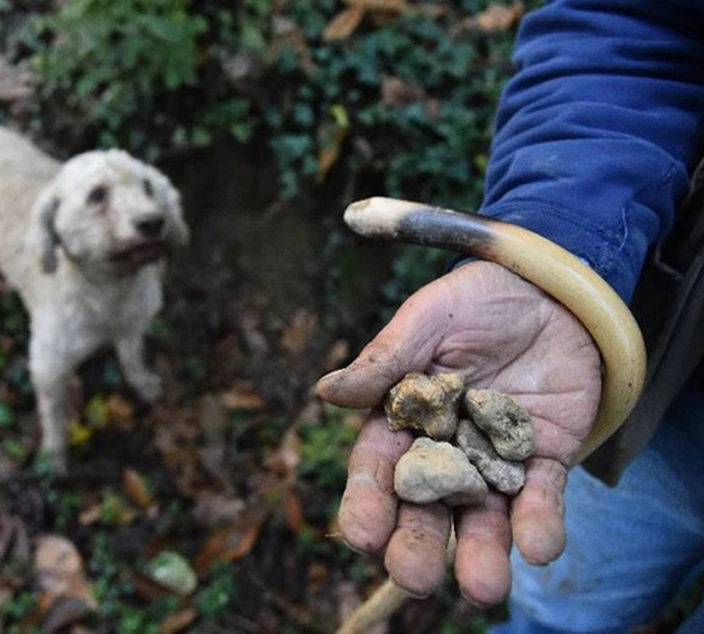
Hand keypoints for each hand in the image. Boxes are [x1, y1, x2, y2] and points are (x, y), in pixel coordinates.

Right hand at [316, 260, 601, 604]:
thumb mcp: (428, 318)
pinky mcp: (545, 459)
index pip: (378, 468)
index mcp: (402, 418)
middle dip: (416, 544)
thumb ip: (386, 359)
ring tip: (482, 586)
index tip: (361, 535)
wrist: (550, 289)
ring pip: (482, 518)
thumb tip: (327, 391)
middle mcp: (443, 450)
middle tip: (412, 576)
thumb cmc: (475, 299)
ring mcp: (493, 460)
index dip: (368, 502)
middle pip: (425, 508)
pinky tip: (537, 547)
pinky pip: (541, 498)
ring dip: (480, 553)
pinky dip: (539, 524)